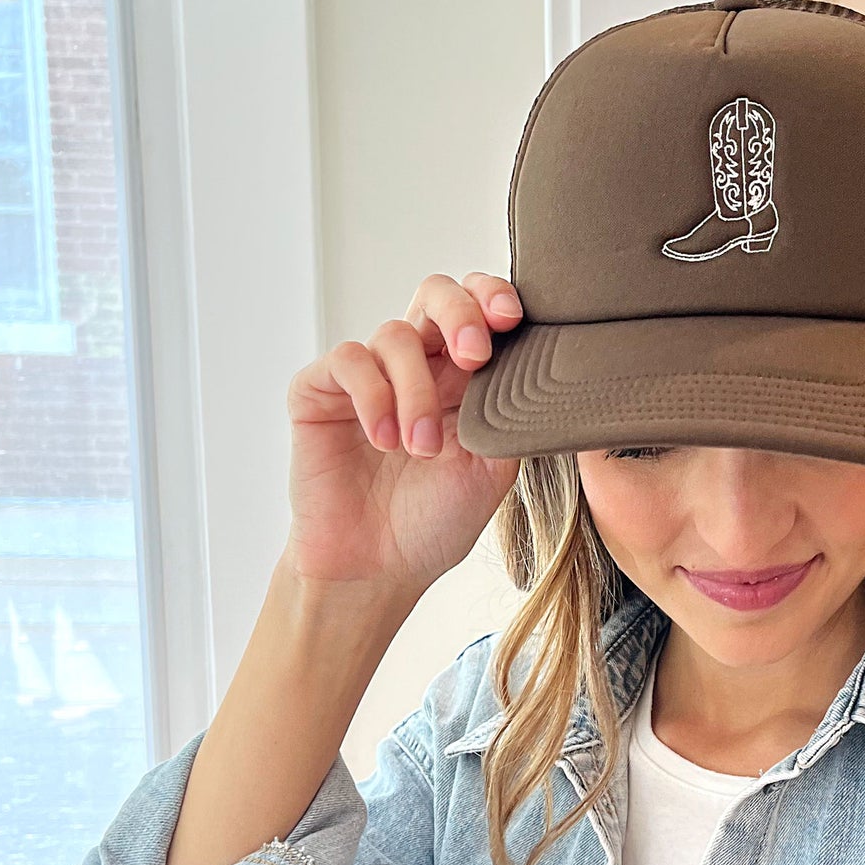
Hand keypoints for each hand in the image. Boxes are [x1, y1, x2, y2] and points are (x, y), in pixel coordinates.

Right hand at [281, 272, 522, 597]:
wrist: (377, 570)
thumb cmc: (433, 522)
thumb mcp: (492, 470)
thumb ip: (510, 416)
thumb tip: (545, 374)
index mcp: (461, 379)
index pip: (478, 311)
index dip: (493, 298)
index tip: (512, 319)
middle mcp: (415, 367)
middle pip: (435, 294)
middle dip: (460, 312)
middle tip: (475, 355)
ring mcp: (366, 377)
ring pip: (395, 336)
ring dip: (416, 392)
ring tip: (422, 449)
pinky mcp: (319, 392)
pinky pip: (349, 362)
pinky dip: (373, 397)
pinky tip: (383, 441)